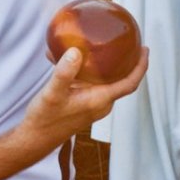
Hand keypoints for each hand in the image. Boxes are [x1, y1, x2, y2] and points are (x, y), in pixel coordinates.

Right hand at [18, 43, 148, 151]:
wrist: (34, 138)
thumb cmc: (45, 119)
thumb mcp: (53, 93)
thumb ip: (64, 73)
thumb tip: (76, 51)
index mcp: (100, 100)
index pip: (129, 83)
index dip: (140, 67)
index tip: (145, 50)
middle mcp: (100, 103)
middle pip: (121, 80)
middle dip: (126, 61)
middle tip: (125, 41)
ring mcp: (92, 104)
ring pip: (105, 80)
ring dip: (103, 63)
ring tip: (98, 43)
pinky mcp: (82, 103)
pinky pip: (91, 82)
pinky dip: (85, 69)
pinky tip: (68, 57)